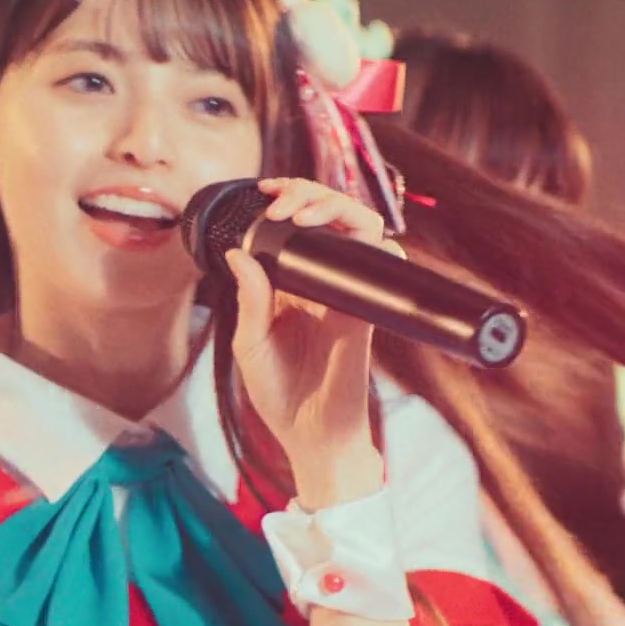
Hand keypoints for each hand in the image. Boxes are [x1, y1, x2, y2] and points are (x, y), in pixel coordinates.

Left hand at [224, 178, 392, 492]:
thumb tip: (239, 253)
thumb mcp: (250, 345)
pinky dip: (378, 247)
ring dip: (338, 207)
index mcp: (291, 281)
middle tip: (283, 202)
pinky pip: (385, 267)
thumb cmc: (277, 393)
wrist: (308, 435)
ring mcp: (348, 293)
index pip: (298, 223)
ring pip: (363, 228)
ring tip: (304, 214)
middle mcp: (323, 280)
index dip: (289, 195)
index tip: (266, 191)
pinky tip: (350, 242)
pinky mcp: (366, 311)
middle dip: (311, 192)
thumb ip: (250, 300)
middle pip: (333, 215)